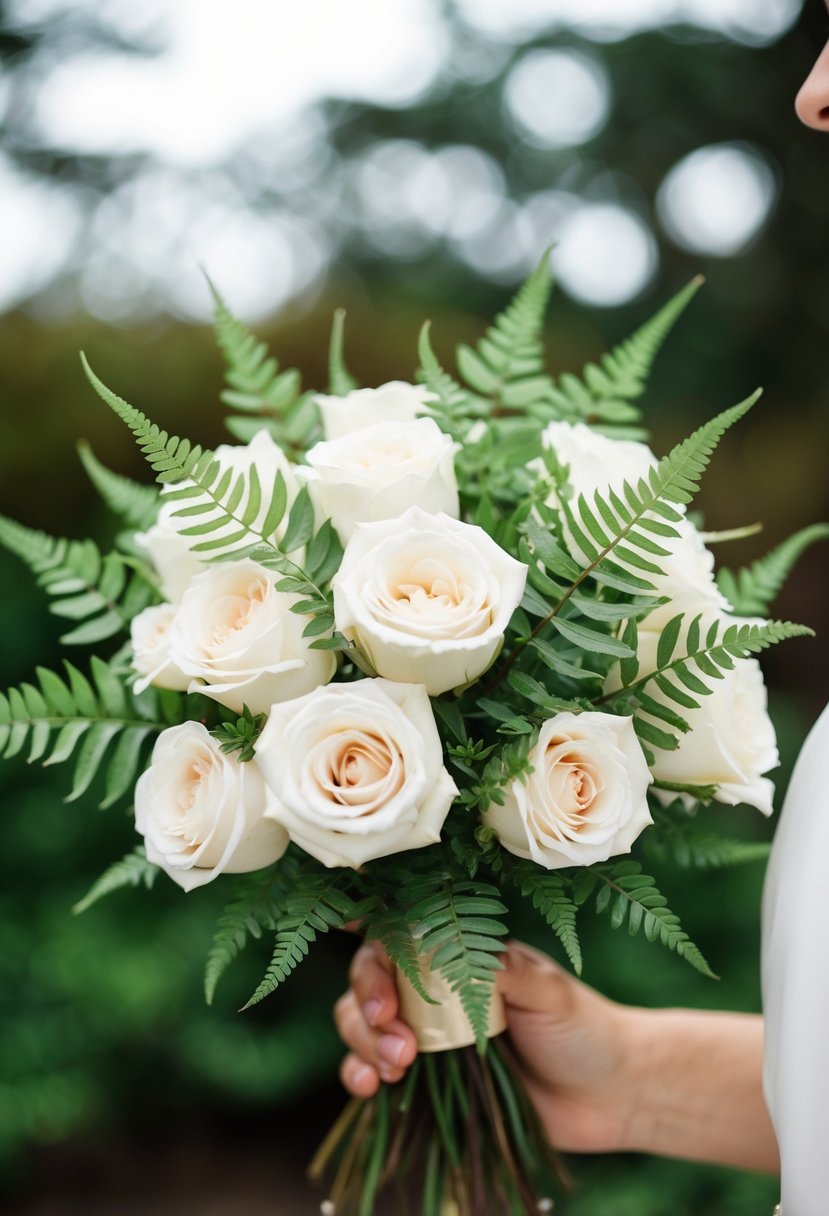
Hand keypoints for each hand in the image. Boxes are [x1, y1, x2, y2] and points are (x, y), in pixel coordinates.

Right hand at [334, 939, 643, 1153]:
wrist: (610, 1097)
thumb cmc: (583, 1029)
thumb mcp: (548, 991)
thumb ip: (502, 968)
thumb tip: (451, 946)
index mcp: (459, 957)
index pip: (397, 939)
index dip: (373, 953)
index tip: (369, 975)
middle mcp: (433, 991)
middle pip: (369, 982)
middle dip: (367, 1006)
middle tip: (398, 1038)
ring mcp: (427, 1036)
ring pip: (362, 1025)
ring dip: (364, 1043)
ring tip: (397, 1068)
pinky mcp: (427, 1082)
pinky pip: (373, 1072)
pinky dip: (360, 1075)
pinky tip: (371, 1087)